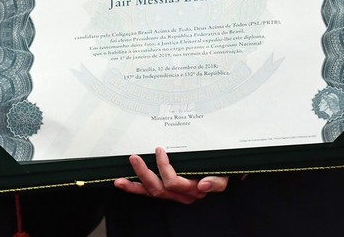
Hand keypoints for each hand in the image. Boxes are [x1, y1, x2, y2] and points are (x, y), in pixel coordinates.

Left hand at [114, 147, 228, 204]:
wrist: (219, 172)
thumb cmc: (219, 169)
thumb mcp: (223, 174)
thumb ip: (216, 182)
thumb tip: (203, 185)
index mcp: (193, 189)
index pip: (174, 182)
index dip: (164, 168)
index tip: (159, 150)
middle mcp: (182, 194)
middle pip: (159, 188)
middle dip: (144, 174)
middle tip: (134, 157)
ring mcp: (172, 194)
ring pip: (151, 192)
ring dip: (134, 185)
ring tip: (119, 179)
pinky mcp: (164, 191)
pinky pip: (147, 193)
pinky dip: (134, 189)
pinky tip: (121, 184)